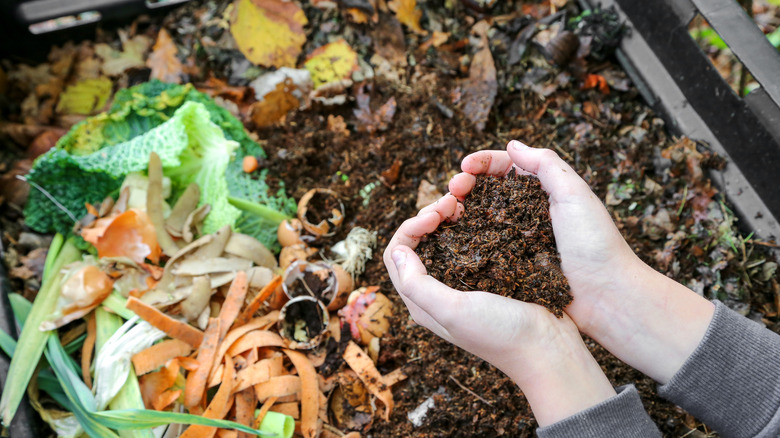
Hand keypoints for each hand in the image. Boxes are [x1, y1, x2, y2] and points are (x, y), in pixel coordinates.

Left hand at [383, 194, 615, 425]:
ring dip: (448, 217)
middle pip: (418, 243)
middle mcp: (438, 290)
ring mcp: (464, 282)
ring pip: (444, 239)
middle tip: (452, 202)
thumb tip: (397, 251)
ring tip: (465, 202)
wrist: (548, 348)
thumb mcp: (453, 311)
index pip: (397, 254)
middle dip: (429, 216)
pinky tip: (483, 214)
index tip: (435, 215)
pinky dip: (471, 224)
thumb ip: (418, 285)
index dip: (410, 227)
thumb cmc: (500, 333)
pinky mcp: (488, 275)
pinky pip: (471, 242)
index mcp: (422, 302)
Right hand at [450, 140, 713, 383]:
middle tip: (452, 190)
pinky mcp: (512, 265)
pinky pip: (484, 247)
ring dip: (461, 209)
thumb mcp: (575, 194)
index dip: (483, 163)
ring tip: (446, 211)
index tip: (464, 166)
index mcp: (545, 191)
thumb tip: (513, 145)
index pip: (507, 167)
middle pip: (488, 190)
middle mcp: (528, 213)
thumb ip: (546, 165)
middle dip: (466, 184)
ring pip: (481, 217)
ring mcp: (518, 240)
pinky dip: (466, 238)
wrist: (606, 297)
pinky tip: (453, 237)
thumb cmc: (595, 244)